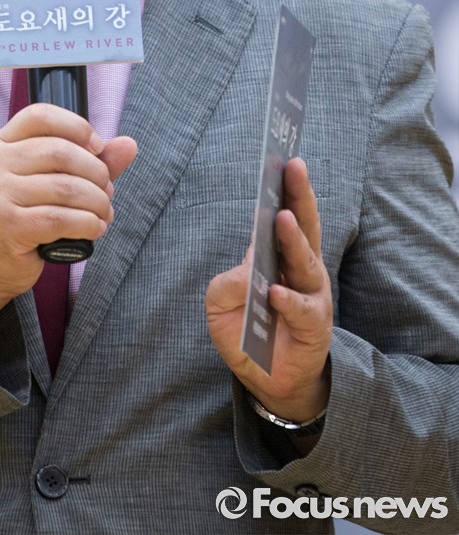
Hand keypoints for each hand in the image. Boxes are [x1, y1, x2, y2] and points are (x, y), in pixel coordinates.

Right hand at [0, 102, 136, 326]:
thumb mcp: (47, 180)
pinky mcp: (7, 225)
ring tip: (104, 212)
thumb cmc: (21, 215)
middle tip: (107, 191)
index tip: (97, 148)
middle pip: (60, 152)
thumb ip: (88, 161)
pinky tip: (95, 228)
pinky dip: (87, 223)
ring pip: (65, 188)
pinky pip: (60, 219)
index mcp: (2, 143)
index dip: (76, 126)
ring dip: (97, 202)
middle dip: (96, 172)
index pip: (41, 116)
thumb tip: (129, 144)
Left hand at [204, 158, 331, 422]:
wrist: (268, 379)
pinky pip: (301, 310)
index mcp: (279, 254)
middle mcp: (300, 268)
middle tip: (293, 166)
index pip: (285, 211)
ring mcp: (310, 295)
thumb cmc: (247, 330)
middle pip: (304, 224)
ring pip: (305, 262)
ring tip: (282, 219)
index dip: (286, 185)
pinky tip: (276, 292)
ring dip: (294, 240)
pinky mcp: (313, 327)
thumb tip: (246, 275)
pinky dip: (288, 300)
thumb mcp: (220, 305)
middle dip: (299, 194)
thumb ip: (226, 284)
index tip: (283, 155)